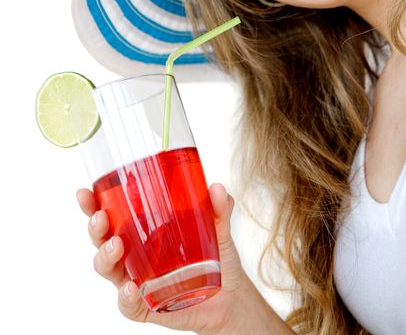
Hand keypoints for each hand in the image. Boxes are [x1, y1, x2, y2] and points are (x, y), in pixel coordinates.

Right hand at [77, 183, 272, 334]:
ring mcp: (137, 280)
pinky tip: (131, 289)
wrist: (231, 297)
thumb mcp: (218, 228)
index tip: (84, 192)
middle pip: (102, 240)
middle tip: (100, 218)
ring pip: (108, 270)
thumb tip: (218, 188)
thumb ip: (219, 208)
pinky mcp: (147, 306)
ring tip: (115, 246)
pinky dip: (126, 298)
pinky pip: (129, 305)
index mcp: (142, 229)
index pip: (110, 213)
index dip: (93, 204)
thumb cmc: (216, 256)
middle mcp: (134, 254)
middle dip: (95, 229)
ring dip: (105, 258)